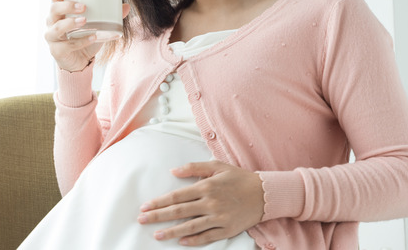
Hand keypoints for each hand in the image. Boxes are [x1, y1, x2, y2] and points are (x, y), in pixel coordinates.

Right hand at [44, 0, 128, 71]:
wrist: (80, 60)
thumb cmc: (85, 36)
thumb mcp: (98, 24)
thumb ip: (111, 15)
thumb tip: (126, 6)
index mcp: (60, 9)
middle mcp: (52, 21)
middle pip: (54, 9)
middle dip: (68, 6)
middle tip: (84, 7)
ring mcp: (52, 36)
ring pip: (57, 27)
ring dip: (70, 23)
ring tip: (84, 21)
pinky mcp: (56, 50)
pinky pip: (66, 45)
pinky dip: (80, 41)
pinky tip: (92, 37)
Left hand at [137, 161, 263, 245]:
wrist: (265, 193)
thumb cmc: (239, 178)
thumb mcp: (217, 166)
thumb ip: (193, 168)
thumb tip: (172, 172)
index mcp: (206, 186)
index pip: (176, 196)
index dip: (158, 202)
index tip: (145, 207)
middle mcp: (210, 203)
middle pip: (178, 212)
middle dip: (158, 216)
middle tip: (142, 220)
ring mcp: (218, 217)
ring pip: (190, 227)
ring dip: (171, 232)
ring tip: (157, 235)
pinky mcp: (227, 229)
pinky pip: (207, 237)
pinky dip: (193, 240)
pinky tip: (181, 242)